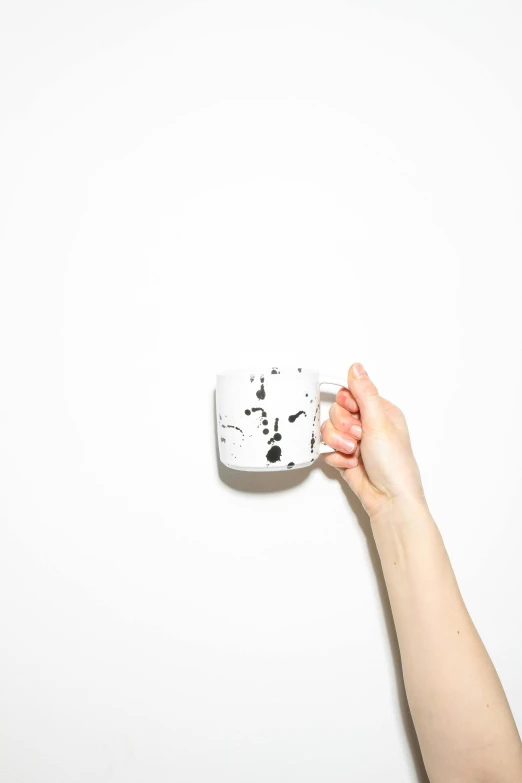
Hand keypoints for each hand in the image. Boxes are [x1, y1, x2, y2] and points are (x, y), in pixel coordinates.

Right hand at [321, 363, 425, 518]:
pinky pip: (327, 450)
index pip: (351, 394)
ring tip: (353, 453)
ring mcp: (354, 442)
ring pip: (328, 431)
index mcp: (380, 411)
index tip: (354, 412)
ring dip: (338, 443)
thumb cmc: (394, 464)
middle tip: (358, 437)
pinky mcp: (344, 458)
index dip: (347, 403)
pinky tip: (351, 464)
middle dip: (342, 426)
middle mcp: (367, 425)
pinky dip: (336, 458)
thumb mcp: (379, 423)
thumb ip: (364, 393)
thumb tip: (356, 367)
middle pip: (336, 412)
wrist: (389, 500)